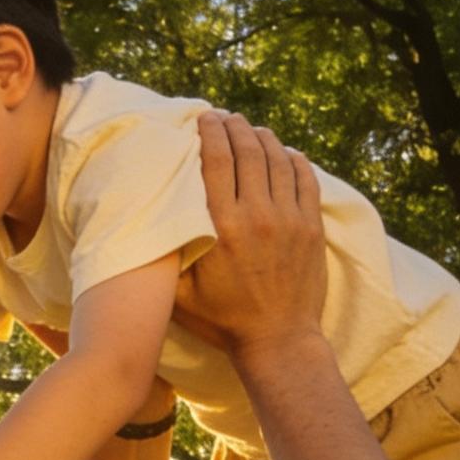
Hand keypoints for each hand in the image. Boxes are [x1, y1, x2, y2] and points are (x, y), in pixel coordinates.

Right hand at [173, 112, 326, 355]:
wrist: (278, 341)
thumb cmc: (223, 320)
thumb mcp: (180, 294)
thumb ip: (168, 256)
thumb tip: (147, 223)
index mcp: (222, 226)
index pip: (216, 161)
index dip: (210, 132)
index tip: (205, 118)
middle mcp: (257, 215)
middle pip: (248, 151)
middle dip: (236, 127)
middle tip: (227, 117)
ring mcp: (289, 219)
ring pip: (278, 160)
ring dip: (264, 138)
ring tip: (253, 129)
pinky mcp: (311, 228)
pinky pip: (306, 180)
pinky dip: (295, 160)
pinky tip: (286, 152)